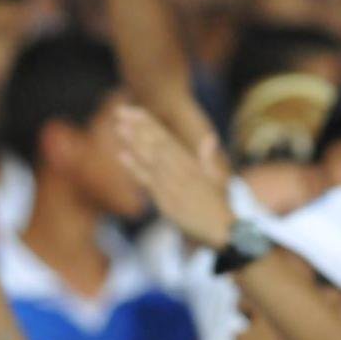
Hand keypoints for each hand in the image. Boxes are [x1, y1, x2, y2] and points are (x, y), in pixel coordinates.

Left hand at [114, 104, 234, 249]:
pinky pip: (147, 181)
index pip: (167, 138)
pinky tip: (122, 155)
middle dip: (138, 126)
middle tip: (121, 111)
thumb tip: (209, 138)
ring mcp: (171, 184)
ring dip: (133, 142)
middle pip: (155, 144)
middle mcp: (180, 170)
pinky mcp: (165, 200)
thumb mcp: (217, 179)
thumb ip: (208, 159)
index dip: (150, 123)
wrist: (222, 229)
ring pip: (149, 159)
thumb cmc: (219, 205)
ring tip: (118, 127)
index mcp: (191, 163)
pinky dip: (134, 168)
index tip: (135, 111)